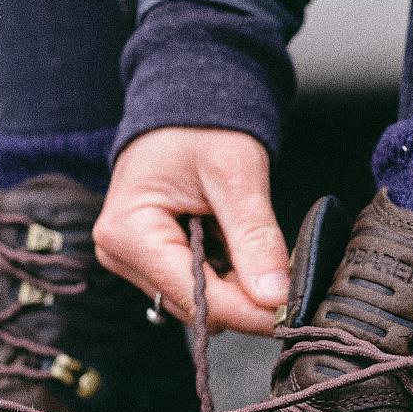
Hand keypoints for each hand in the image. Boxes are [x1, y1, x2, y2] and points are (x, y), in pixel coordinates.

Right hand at [94, 127, 289, 334]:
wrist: (185, 102)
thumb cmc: (203, 126)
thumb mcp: (236, 174)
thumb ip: (254, 237)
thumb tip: (275, 296)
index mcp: (129, 233)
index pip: (196, 298)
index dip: (248, 309)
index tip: (293, 307)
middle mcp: (119, 254)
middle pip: (196, 306)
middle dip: (244, 295)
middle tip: (281, 264)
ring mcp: (131, 259)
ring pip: (198, 301)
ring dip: (235, 284)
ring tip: (250, 239)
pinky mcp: (148, 259)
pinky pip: (194, 285)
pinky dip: (225, 274)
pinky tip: (234, 243)